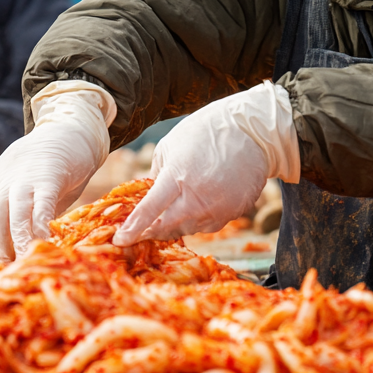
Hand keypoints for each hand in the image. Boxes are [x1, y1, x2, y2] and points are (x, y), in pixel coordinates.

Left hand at [0, 81, 115, 261]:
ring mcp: (27, 178)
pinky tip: (45, 240)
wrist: (73, 127)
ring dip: (18, 239)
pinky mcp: (49, 175)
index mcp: (1, 184)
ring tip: (25, 261)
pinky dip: (41, 223)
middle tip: (8, 270)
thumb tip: (33, 241)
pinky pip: (42, 203)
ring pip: (16, 212)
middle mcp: (8, 181)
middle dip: (0, 245)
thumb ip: (30, 208)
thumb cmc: (56, 163)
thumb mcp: (34, 184)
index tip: (2, 263)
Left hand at [116, 81, 298, 245]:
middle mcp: (197, 198)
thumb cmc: (205, 132)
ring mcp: (218, 208)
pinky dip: (195, 221)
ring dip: (173, 225)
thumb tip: (146, 196)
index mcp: (177, 177)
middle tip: (141, 231)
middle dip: (151, 232)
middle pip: (167, 228)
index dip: (133, 228)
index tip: (120, 240)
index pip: (150, 210)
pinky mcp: (234, 213)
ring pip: (187, 229)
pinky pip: (208, 226)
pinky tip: (195, 207)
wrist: (253, 132)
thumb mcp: (170, 146)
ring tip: (170, 212)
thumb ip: (156, 174)